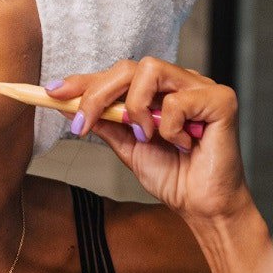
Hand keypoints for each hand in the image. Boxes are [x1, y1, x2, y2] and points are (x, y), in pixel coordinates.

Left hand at [45, 57, 251, 224]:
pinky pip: (179, 100)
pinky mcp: (220, 100)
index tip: (52, 92)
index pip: (115, 74)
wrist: (202, 206)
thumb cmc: (173, 176)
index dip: (83, 81)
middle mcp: (177, 82)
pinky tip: (181, 144)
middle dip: (97, 93)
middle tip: (83, 124)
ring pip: (150, 69)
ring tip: (145, 135)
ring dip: (136, 107)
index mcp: (157, 90)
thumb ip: (104, 123)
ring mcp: (199, 87)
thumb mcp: (127, 147)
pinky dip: (170, 126)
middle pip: (129, 66)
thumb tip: (68, 107)